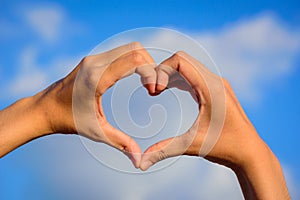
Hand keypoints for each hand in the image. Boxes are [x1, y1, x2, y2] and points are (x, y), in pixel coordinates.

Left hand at [0, 42, 156, 167]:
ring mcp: (93, 58)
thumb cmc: (68, 120)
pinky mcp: (92, 59)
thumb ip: (120, 143)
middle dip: (150, 65)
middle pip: (135, 49)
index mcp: (97, 78)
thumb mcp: (96, 131)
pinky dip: (132, 60)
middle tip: (152, 86)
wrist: (44, 108)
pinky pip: (120, 52)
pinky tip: (134, 77)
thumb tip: (139, 160)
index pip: (134, 61)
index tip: (152, 90)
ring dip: (142, 62)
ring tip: (146, 81)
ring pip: (129, 47)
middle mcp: (95, 63)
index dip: (150, 72)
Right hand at [140, 51, 289, 198]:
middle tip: (152, 91)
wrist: (250, 152)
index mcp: (212, 88)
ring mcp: (217, 83)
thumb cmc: (226, 148)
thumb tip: (141, 163)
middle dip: (163, 71)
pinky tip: (167, 90)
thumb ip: (164, 151)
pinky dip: (178, 79)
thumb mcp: (192, 146)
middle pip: (182, 60)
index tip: (153, 91)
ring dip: (170, 74)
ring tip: (156, 91)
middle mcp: (215, 81)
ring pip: (187, 66)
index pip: (181, 61)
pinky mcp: (216, 89)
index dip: (161, 70)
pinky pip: (193, 75)